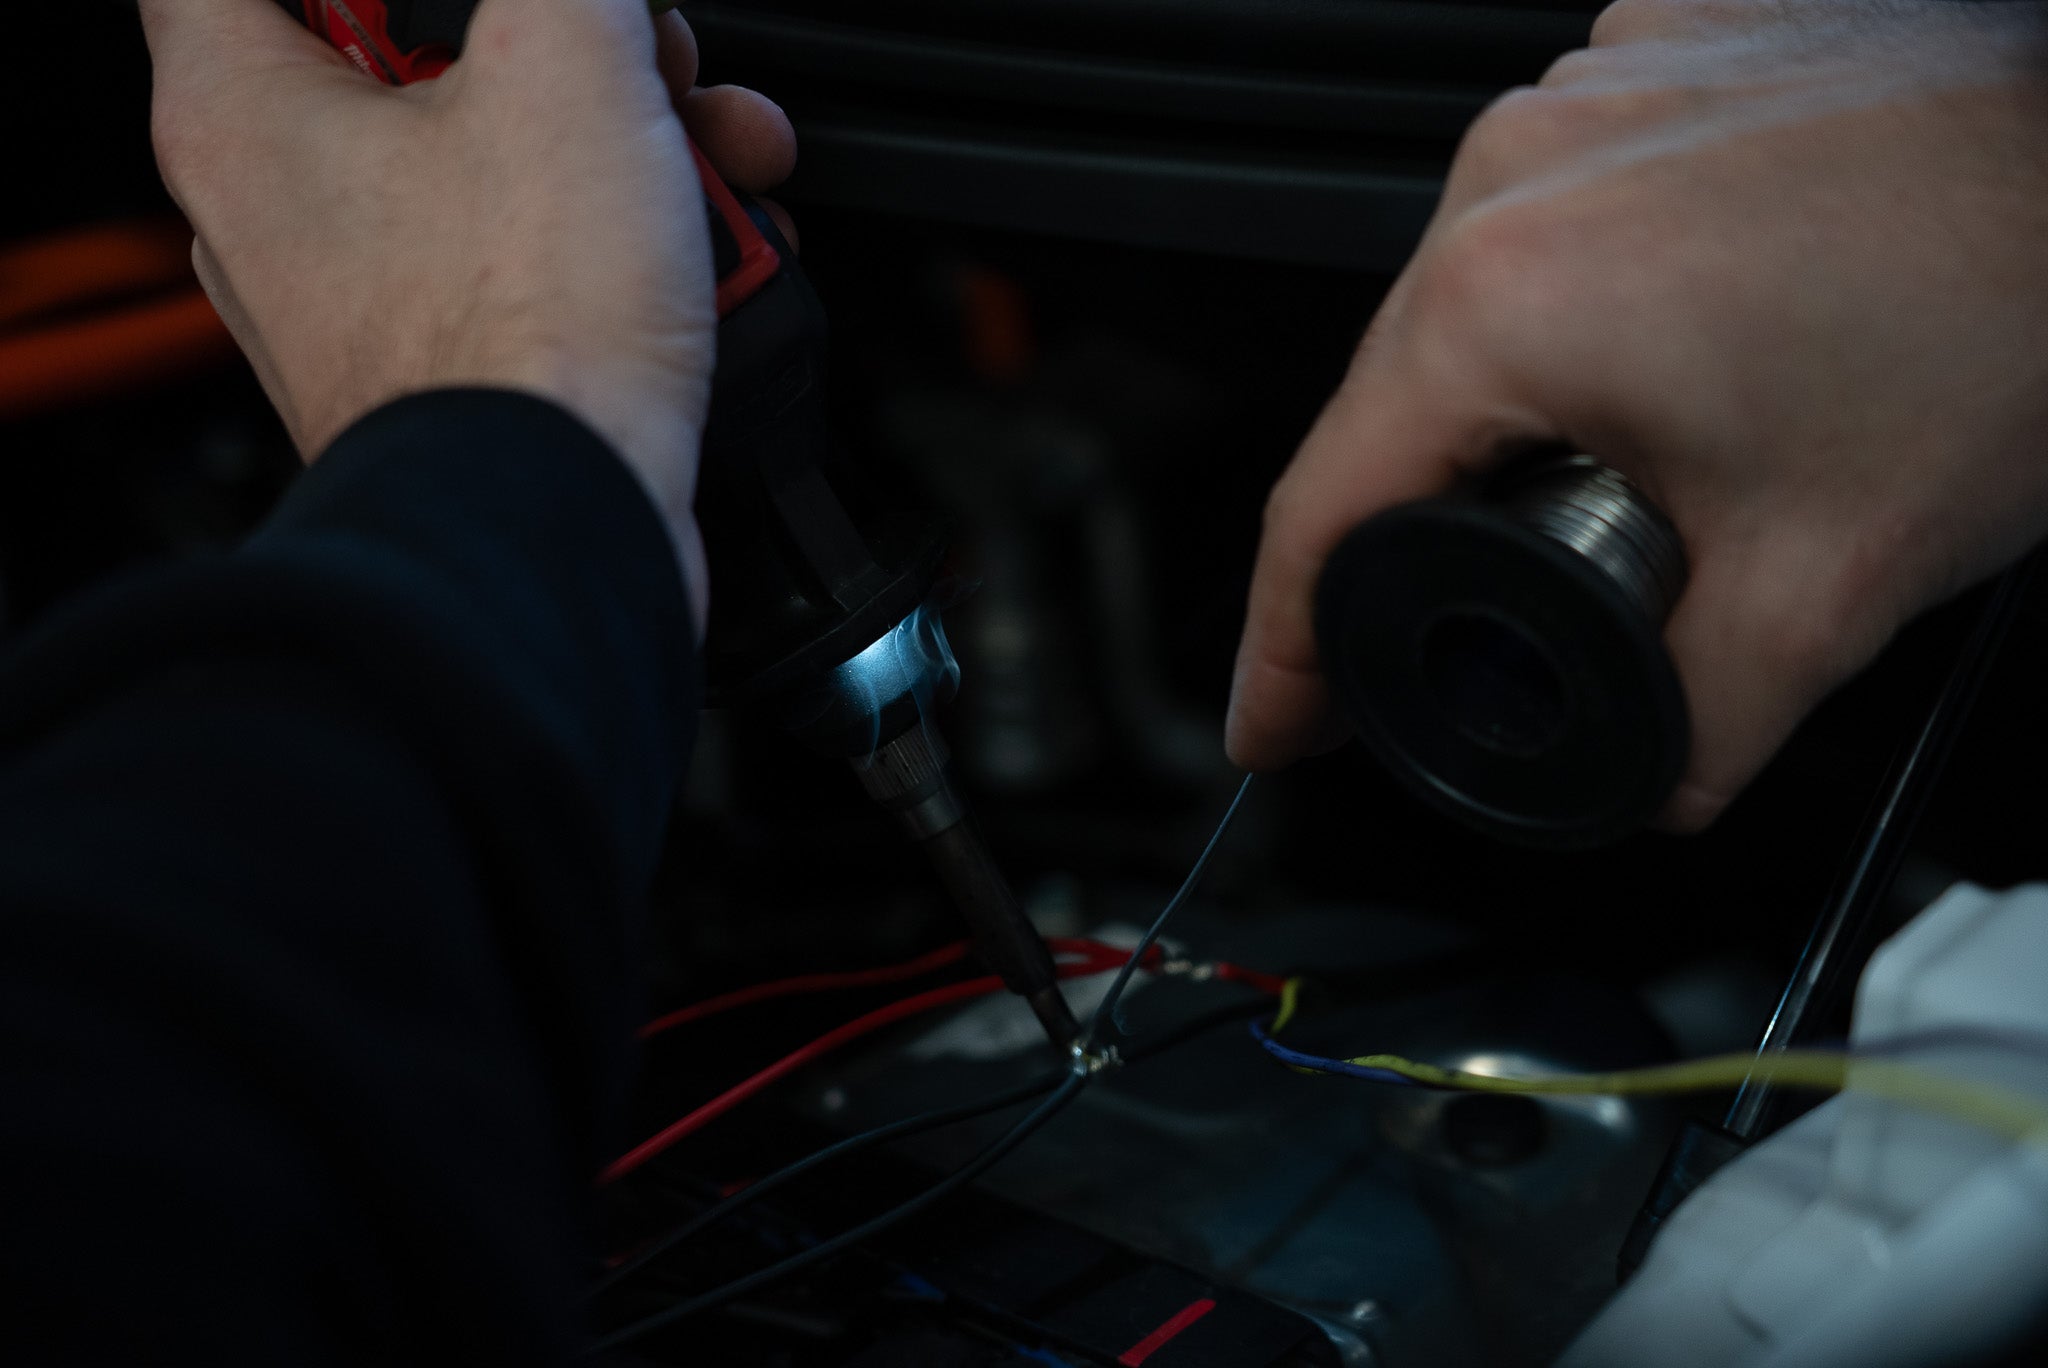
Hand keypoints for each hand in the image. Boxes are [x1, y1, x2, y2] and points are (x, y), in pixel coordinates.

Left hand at [137, 0, 796, 618]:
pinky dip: (628, 249)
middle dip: (555, 41)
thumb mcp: (569, 65)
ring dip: (626, 145)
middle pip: (405, 61)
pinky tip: (716, 256)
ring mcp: (375, 312)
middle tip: (632, 43)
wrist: (564, 536)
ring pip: (498, 170)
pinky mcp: (462, 383)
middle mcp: (285, 220)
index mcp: (246, 112)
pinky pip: (540, 273)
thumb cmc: (521, 344)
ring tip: (718, 154)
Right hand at [1227, 0, 2047, 829]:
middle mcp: (1512, 176)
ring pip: (1475, 310)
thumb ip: (1694, 731)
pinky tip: (1688, 353)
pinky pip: (1556, 217)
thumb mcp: (1828, 588)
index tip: (1276, 719)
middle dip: (1416, 534)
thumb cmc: (2015, 302)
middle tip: (1475, 631)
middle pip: (1393, 408)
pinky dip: (1586, 307)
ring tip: (1636, 470)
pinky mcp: (1645, 65)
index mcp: (1507, 301)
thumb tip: (1641, 773)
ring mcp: (1577, 100)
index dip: (1283, 650)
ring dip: (1511, 413)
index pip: (1320, 510)